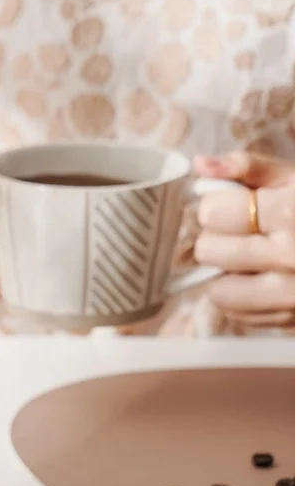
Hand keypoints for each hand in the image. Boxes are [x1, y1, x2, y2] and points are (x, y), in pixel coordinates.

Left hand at [194, 151, 294, 326]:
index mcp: (292, 214)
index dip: (217, 206)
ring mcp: (293, 295)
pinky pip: (237, 313)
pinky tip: (267, 279)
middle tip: (247, 232)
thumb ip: (249, 168)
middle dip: (220, 237)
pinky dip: (244, 297)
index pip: (211, 214)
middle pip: (207, 251)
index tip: (235, 205)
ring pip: (218, 291)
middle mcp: (292, 257)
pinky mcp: (293, 320)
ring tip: (253, 258)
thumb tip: (200, 165)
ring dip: (227, 274)